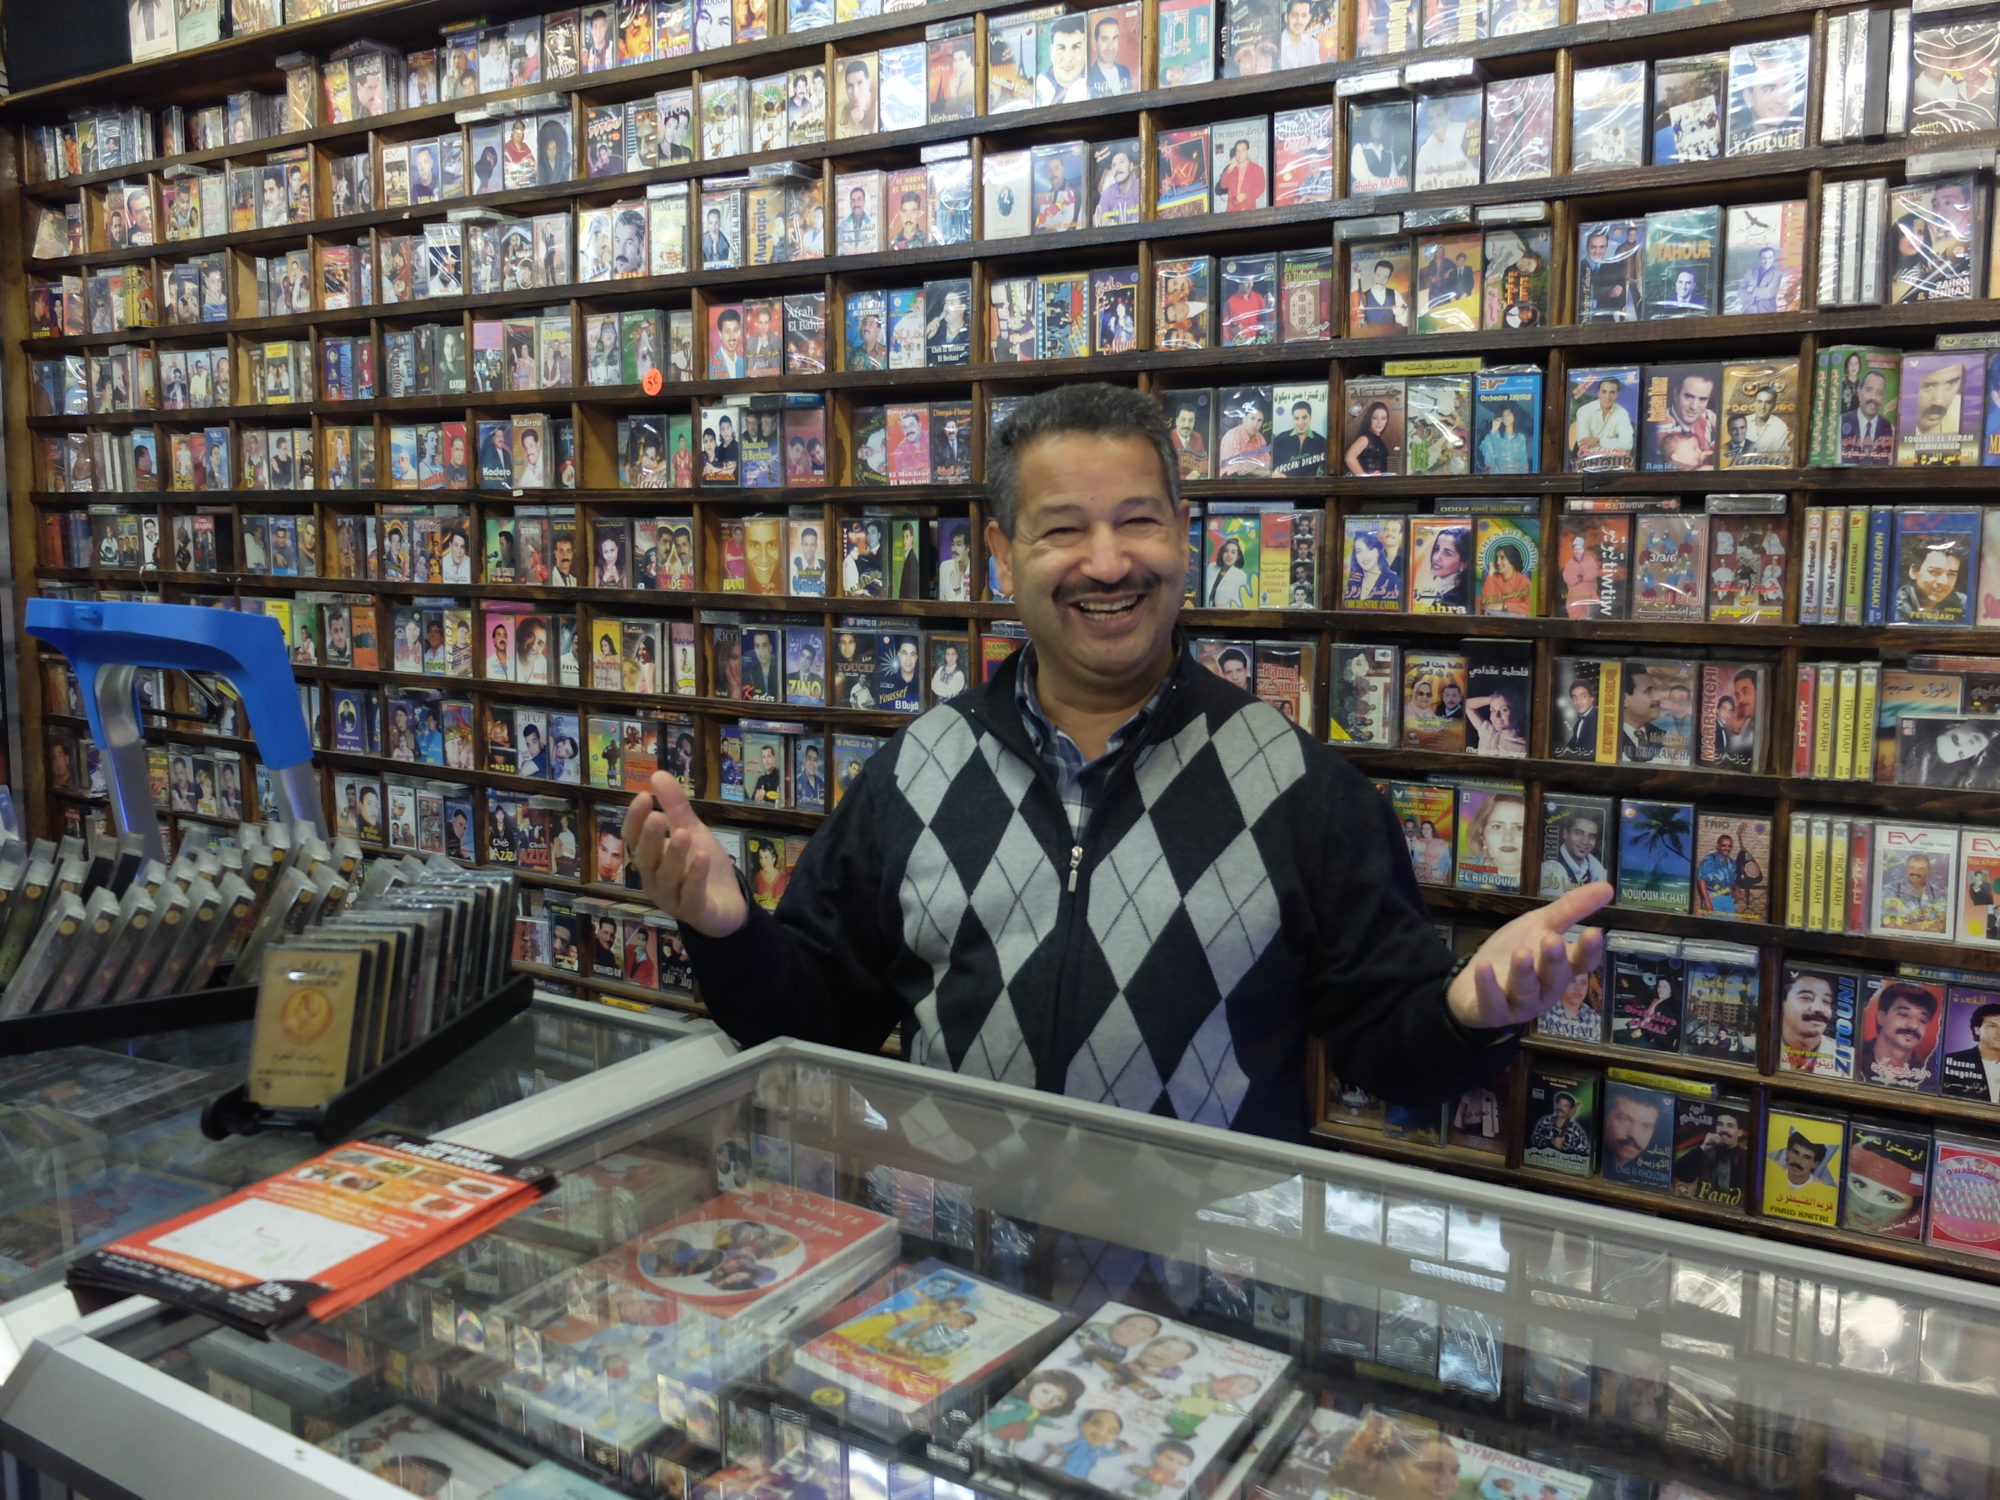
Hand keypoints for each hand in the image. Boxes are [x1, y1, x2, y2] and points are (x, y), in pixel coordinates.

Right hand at [621, 772, 748, 938]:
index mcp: (650, 859)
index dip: (635, 819)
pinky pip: (691, 895)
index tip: (643, 795)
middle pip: (645, 859)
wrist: (729, 904)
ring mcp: (672, 899)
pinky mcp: (694, 912)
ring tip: (683, 834)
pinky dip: (695, 876)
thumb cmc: (703, 866)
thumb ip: (676, 807)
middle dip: (650, 838)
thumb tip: (657, 773)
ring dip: (674, 856)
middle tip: (656, 816)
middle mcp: (654, 880)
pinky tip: (702, 857)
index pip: (633, 839)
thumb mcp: (692, 831)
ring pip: (666, 878)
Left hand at [1447, 882, 1612, 1030]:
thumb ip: (1570, 909)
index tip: (1594, 933)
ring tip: (1522, 953)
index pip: (1581, 962)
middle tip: (1552, 941)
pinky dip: (1488, 986)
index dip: (1588, 951)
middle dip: (1554, 960)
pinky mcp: (1491, 1012)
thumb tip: (1608, 887)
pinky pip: (1492, 1002)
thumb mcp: (1539, 925)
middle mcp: (1544, 989)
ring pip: (1525, 991)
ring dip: (1524, 973)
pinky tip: (1484, 966)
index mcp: (1560, 968)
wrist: (1472, 982)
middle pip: (1555, 978)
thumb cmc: (1514, 952)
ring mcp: (1519, 1004)